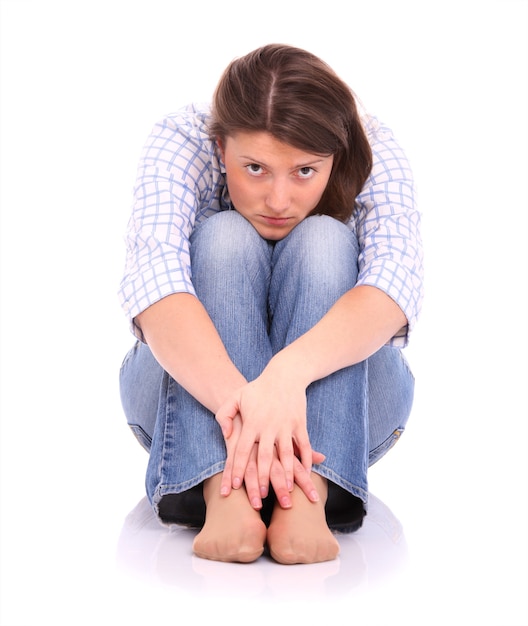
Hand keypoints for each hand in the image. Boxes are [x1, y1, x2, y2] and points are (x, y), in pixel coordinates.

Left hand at [216, 372, 324, 505]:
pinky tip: (305, 473)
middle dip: (261, 479)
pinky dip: (305, 460)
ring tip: (285, 491)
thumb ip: (225, 415)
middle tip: (259, 498)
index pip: (240, 450)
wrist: (285, 374)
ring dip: (285, 474)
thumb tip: (226, 435)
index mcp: (251, 422)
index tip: (233, 487)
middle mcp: (268, 426)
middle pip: (263, 457)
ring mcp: (286, 425)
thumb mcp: (235, 397)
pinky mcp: (299, 423)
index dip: (236, 469)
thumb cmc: (258, 388)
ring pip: (285, 455)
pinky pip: (303, 445)